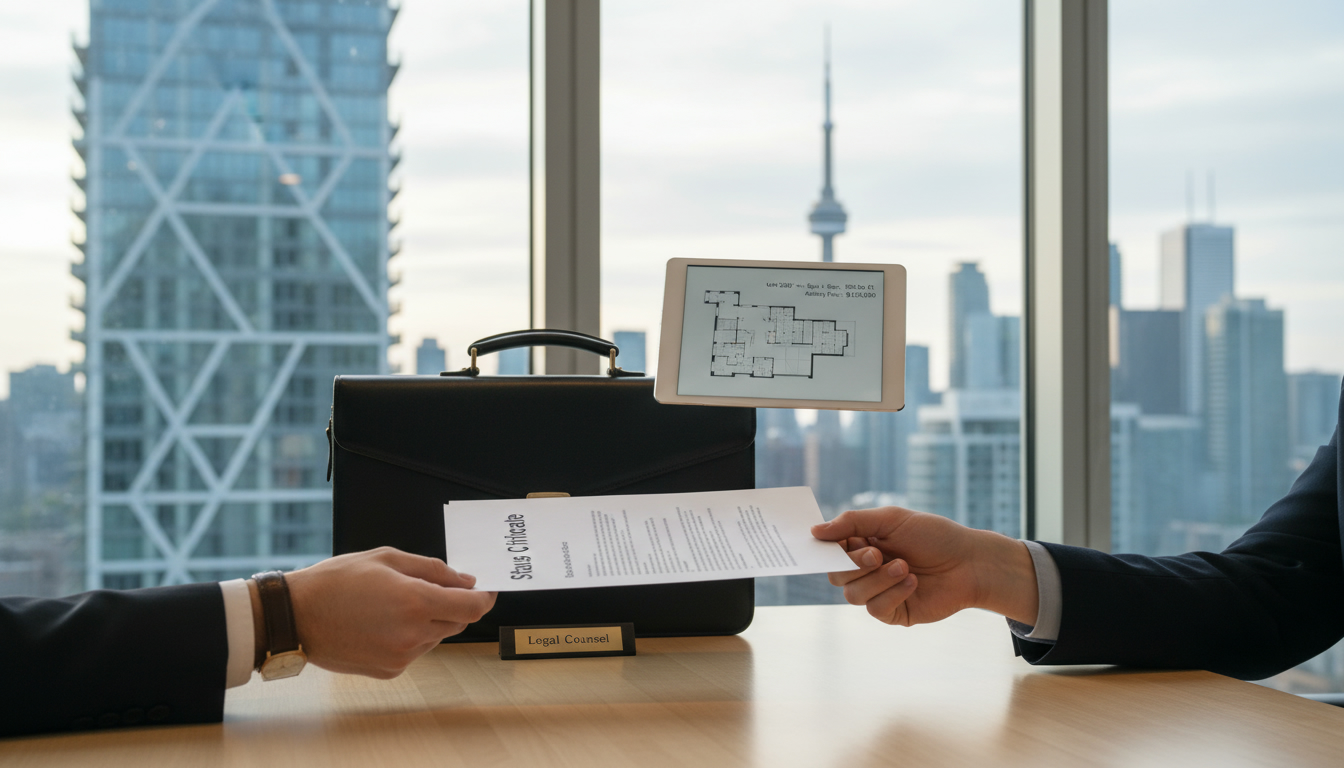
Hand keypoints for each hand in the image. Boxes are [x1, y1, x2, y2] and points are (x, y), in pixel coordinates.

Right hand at [253, 547, 497, 678]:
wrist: (296, 617)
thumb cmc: (337, 581)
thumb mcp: (387, 559)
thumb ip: (432, 569)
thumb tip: (465, 580)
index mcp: (416, 602)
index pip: (473, 607)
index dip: (485, 597)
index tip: (486, 589)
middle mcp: (413, 634)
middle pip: (457, 622)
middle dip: (453, 605)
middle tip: (431, 588)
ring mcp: (401, 656)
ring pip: (436, 636)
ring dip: (429, 620)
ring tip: (394, 603)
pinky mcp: (389, 670)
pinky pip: (415, 650)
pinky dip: (411, 636)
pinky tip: (383, 622)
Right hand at [811, 507, 1037, 626]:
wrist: (969, 563)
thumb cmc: (934, 536)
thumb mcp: (891, 519)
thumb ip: (852, 522)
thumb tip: (815, 531)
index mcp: (863, 545)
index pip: (831, 551)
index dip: (830, 549)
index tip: (839, 543)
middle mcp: (867, 570)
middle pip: (836, 574)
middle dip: (855, 564)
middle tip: (878, 554)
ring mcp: (878, 593)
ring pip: (852, 594)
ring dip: (878, 579)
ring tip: (905, 567)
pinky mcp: (893, 612)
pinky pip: (874, 609)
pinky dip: (892, 593)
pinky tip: (912, 582)